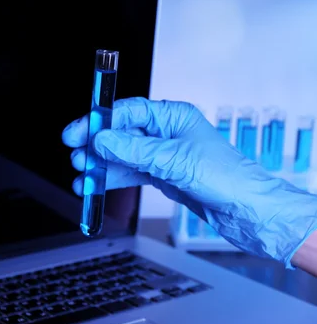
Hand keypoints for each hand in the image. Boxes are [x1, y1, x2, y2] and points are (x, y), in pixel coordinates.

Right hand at [62, 97, 316, 266]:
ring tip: (81, 177)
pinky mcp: (163, 175)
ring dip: (101, 166)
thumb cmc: (226, 177)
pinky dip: (113, 180)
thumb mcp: (175, 161)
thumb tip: (103, 139)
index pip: (129, 112)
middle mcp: (167, 133)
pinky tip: (96, 185)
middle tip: (76, 156)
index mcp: (174, 117)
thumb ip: (135, 151)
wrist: (246, 211)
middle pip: (121, 134)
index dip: (101, 121)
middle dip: (96, 145)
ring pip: (123, 156)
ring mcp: (164, 155)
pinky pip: (130, 173)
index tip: (79, 132)